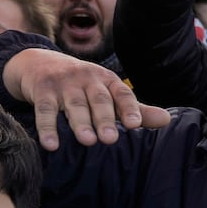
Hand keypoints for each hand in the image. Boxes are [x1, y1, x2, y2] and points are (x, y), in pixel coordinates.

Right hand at [4, 47, 170, 149]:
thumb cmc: (82, 85)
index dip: (130, 107)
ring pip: (74, 105)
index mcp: (107, 80)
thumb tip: (167, 120)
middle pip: (99, 100)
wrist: (39, 62)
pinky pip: (44, 110)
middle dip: (105, 119)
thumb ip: (135, 109)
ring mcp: (64, 84)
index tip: (135, 124)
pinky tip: (50, 144)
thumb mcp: (108, 92)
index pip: (122, 93)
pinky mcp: (42, 90)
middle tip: (110, 139)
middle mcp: (87, 79)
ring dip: (80, 123)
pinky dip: (47, 127)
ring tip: (88, 141)